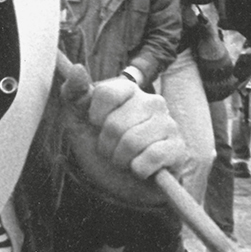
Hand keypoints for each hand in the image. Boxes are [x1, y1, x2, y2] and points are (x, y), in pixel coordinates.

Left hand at [60, 68, 189, 204]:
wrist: (118, 182)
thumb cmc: (98, 145)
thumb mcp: (77, 120)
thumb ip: (73, 92)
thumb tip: (77, 68)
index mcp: (127, 90)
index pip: (105, 94)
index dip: (94, 117)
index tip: (96, 125)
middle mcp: (151, 101)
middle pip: (115, 124)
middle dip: (106, 145)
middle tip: (112, 148)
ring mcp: (168, 124)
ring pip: (132, 142)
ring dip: (120, 159)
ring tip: (125, 159)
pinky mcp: (178, 148)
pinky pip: (151, 157)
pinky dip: (138, 169)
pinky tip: (141, 168)